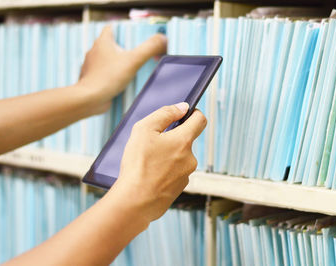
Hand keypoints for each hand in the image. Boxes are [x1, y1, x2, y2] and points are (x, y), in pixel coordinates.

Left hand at [78, 25, 166, 113]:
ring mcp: (92, 66)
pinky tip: (120, 83)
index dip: (122, 31)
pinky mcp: (92, 79)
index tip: (132, 37)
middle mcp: (94, 52)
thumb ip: (149, 48)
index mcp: (102, 42)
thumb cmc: (108, 77)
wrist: (90, 98)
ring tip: (130, 70)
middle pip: (110, 45)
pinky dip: (112, 76)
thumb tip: (163, 39)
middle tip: (135, 55)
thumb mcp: (134, 60)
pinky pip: (104, 74)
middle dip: (122, 49)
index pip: (111, 29)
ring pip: (106, 60)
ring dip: (117, 63)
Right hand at [111, 103, 206, 221]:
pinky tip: (149, 175)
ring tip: (147, 162)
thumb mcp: (144, 129)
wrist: (135, 202)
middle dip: (172, 138)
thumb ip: (165, 114)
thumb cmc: (138, 165)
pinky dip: (164, 171)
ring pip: (178, 158)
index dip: (194, 113)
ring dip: (167, 156)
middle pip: (186, 140)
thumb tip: (182, 107)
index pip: (200, 120)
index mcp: (184, 141)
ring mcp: (186, 175)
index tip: (184, 113)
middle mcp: (190, 158)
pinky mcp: (179, 189)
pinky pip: (174, 173)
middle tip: (152, 143)